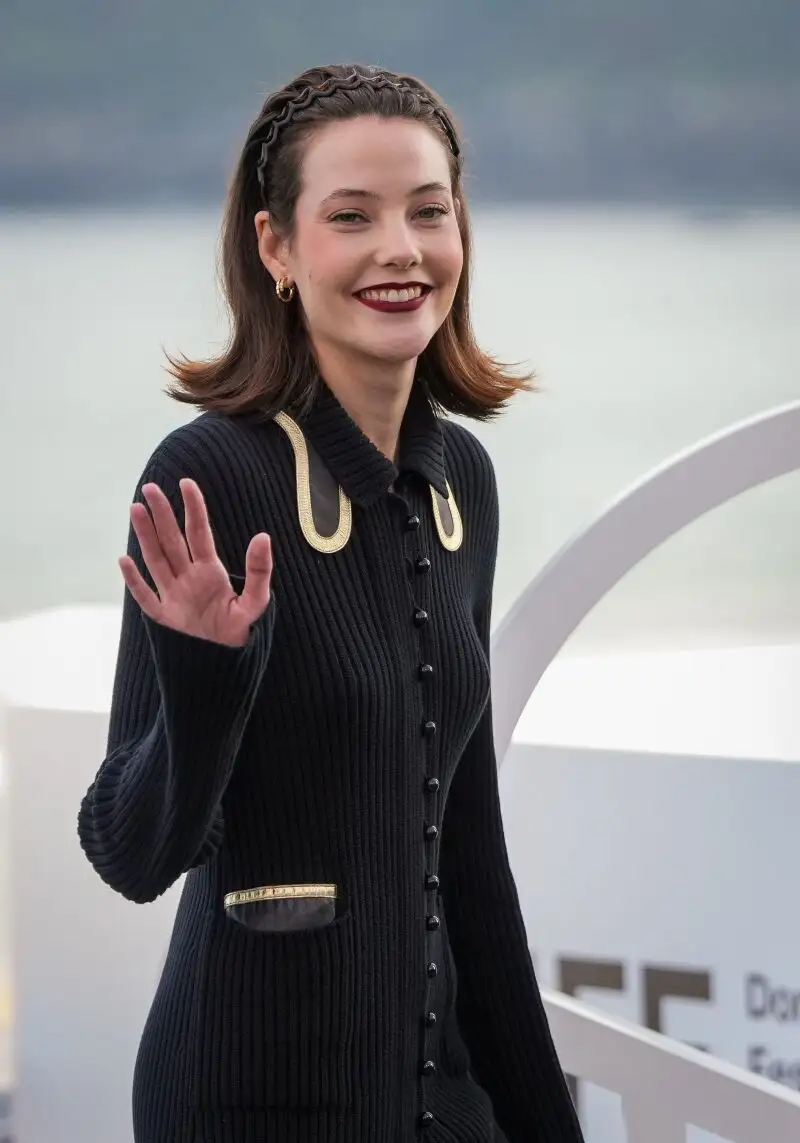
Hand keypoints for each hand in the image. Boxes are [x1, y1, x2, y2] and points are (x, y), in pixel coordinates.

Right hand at [119, 478, 271, 646]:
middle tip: (150, 488)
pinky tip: (124, 560)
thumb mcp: (257, 600)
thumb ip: (259, 570)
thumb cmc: (241, 628)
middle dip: (162, 514)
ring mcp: (174, 596)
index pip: (199, 533)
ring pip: (156, 560)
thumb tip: (263, 536)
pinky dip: (134, 580)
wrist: (227, 660)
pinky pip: (146, 597)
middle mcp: (189, 578)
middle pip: (172, 540)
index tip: (186, 483)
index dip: (194, 509)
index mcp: (210, 572)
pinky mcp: (165, 617)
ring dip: (145, 536)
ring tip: (135, 508)